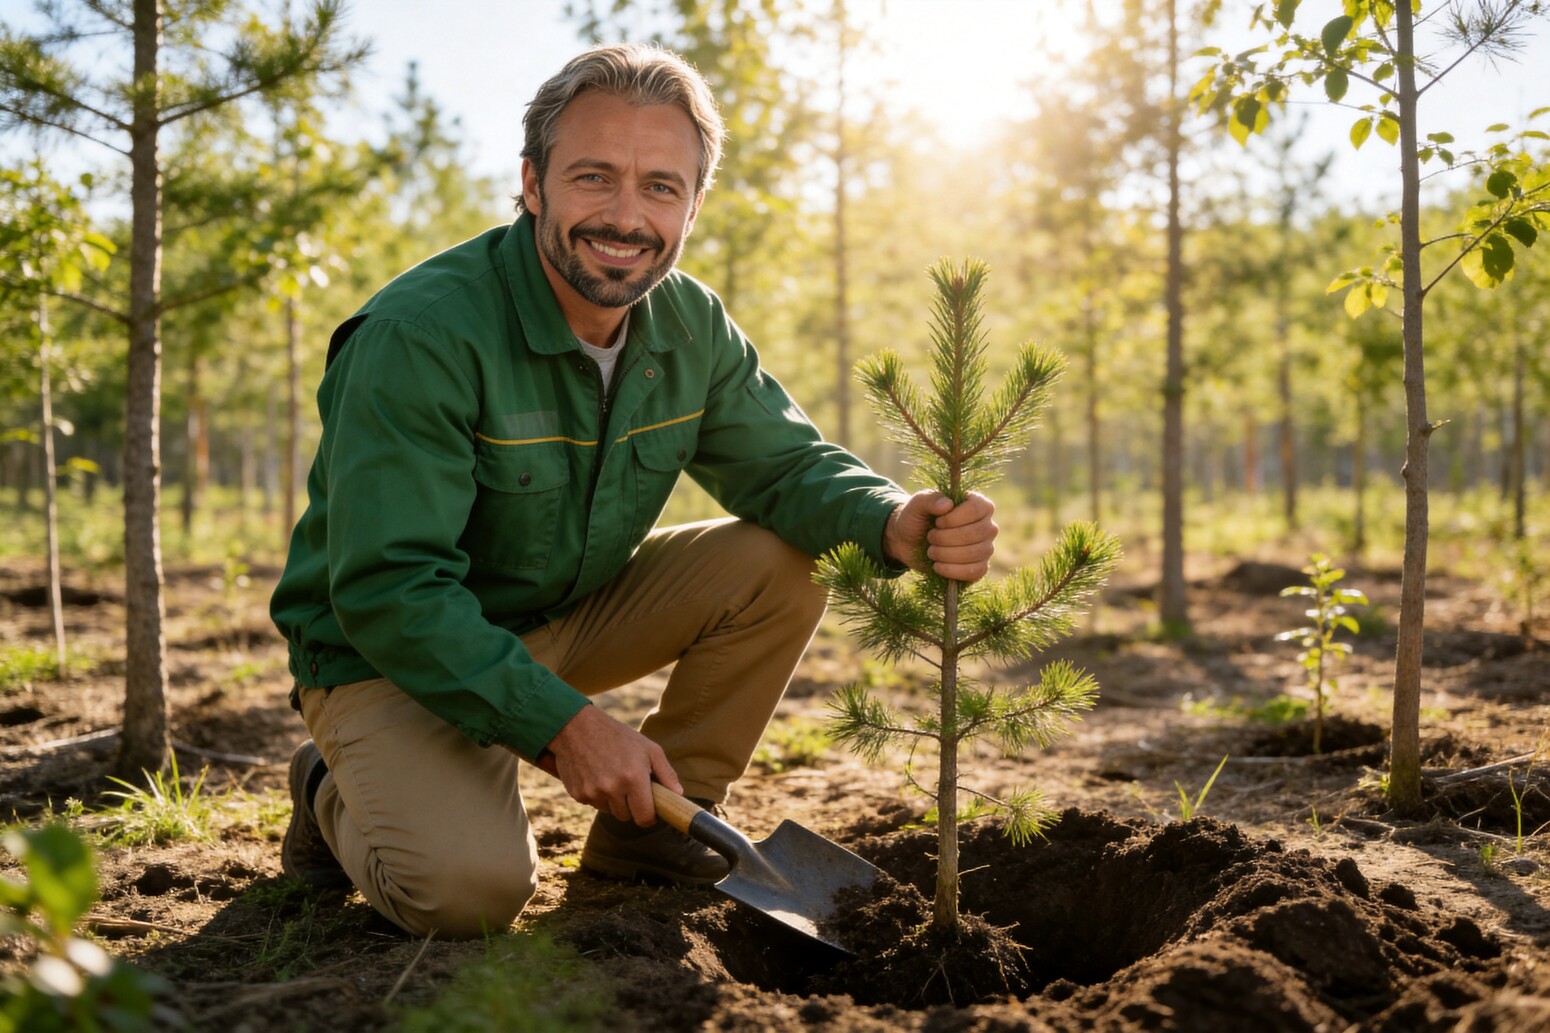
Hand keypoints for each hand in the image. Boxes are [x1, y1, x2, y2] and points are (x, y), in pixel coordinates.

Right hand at [544, 705, 681, 824]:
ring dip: (613, 800)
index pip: (644, 817)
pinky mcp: (578, 794)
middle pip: (626, 816)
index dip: (649, 816)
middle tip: (629, 785)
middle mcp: (612, 788)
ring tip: (611, 775)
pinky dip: (597, 795)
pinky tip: (595, 774)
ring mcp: (593, 793)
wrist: (577, 726)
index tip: (650, 810)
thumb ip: (666, 773)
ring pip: (610, 811)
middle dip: (631, 805)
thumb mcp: (648, 748)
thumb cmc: (618, 736)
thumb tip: (678, 795)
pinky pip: (593, 804)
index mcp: (633, 778)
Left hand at [884, 490, 997, 581]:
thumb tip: (947, 504)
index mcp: (977, 504)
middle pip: (976, 533)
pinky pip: (975, 572)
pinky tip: (937, 566)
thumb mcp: (917, 504)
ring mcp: (985, 547)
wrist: (908, 543)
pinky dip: (953, 571)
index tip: (937, 522)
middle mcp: (987, 525)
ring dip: (946, 554)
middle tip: (930, 537)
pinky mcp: (979, 567)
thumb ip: (930, 499)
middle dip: (946, 538)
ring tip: (931, 551)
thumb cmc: (917, 519)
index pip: (976, 509)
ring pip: (975, 554)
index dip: (954, 518)